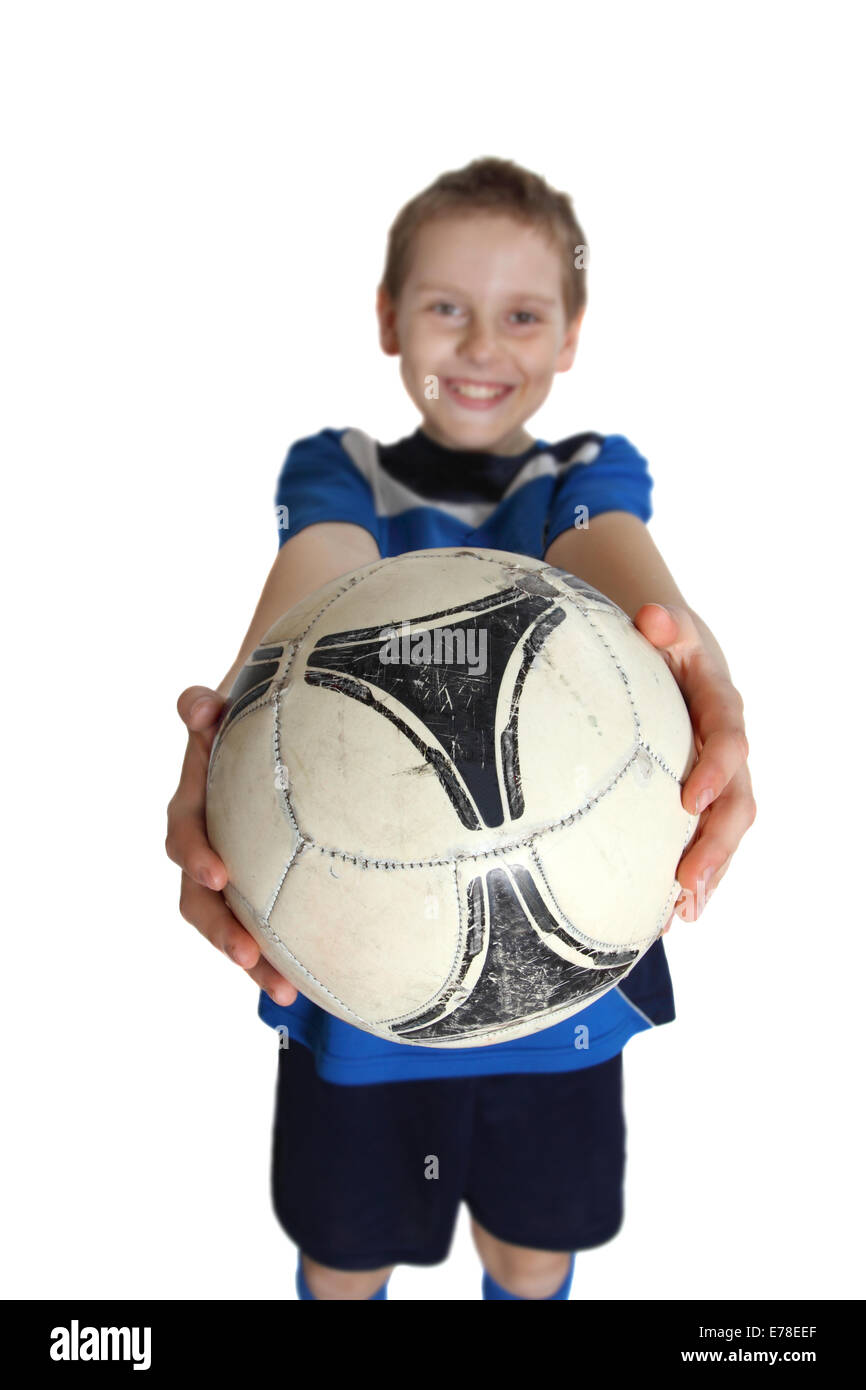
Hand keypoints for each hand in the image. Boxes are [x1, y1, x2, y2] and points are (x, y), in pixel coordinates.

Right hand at [165, 685, 297, 1005]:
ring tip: (284, 991)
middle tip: (248, 954)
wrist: (271, 730)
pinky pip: (260, 928)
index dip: (195, 854)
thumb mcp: (228, 704)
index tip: (216, 875)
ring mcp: (232, 871)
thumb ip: (204, 707)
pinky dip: (277, 958)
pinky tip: (308, 986)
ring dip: (251, 961)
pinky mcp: (257, 890)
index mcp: (197, 804)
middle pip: (200, 899)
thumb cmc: (248, 715)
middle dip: (221, 930)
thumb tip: (199, 706)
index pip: (186, 831)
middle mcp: (208, 844)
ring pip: (228, 925)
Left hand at [633, 605, 755, 929]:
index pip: (728, 744)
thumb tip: (651, 617)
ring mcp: (724, 781)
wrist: (683, 657)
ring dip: (711, 875)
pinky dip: (699, 877)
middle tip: (686, 881)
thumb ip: (664, 624)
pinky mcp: (708, 801)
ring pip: (729, 833)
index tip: (689, 801)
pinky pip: (712, 842)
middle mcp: (730, 752)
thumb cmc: (670, 643)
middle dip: (716, 846)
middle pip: (737, 804)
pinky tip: (674, 912)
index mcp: (722, 709)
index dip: (716, 773)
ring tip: (683, 913)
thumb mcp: (669, 627)